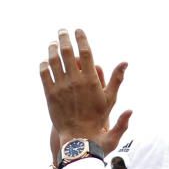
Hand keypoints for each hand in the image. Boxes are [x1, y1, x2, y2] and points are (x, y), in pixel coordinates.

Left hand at [40, 29, 130, 150]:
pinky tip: (44, 62)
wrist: (79, 138)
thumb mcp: (110, 100)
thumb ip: (116, 79)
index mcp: (90, 80)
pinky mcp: (50, 96)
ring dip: (52, 50)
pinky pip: (44, 76)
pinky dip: (44, 66)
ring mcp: (61, 88)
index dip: (81, 38)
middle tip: (62, 31)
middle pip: (67, 52)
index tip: (78, 30)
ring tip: (52, 43)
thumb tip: (125, 63)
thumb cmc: (97, 120)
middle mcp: (75, 81)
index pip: (86, 52)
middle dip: (64, 38)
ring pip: (54, 62)